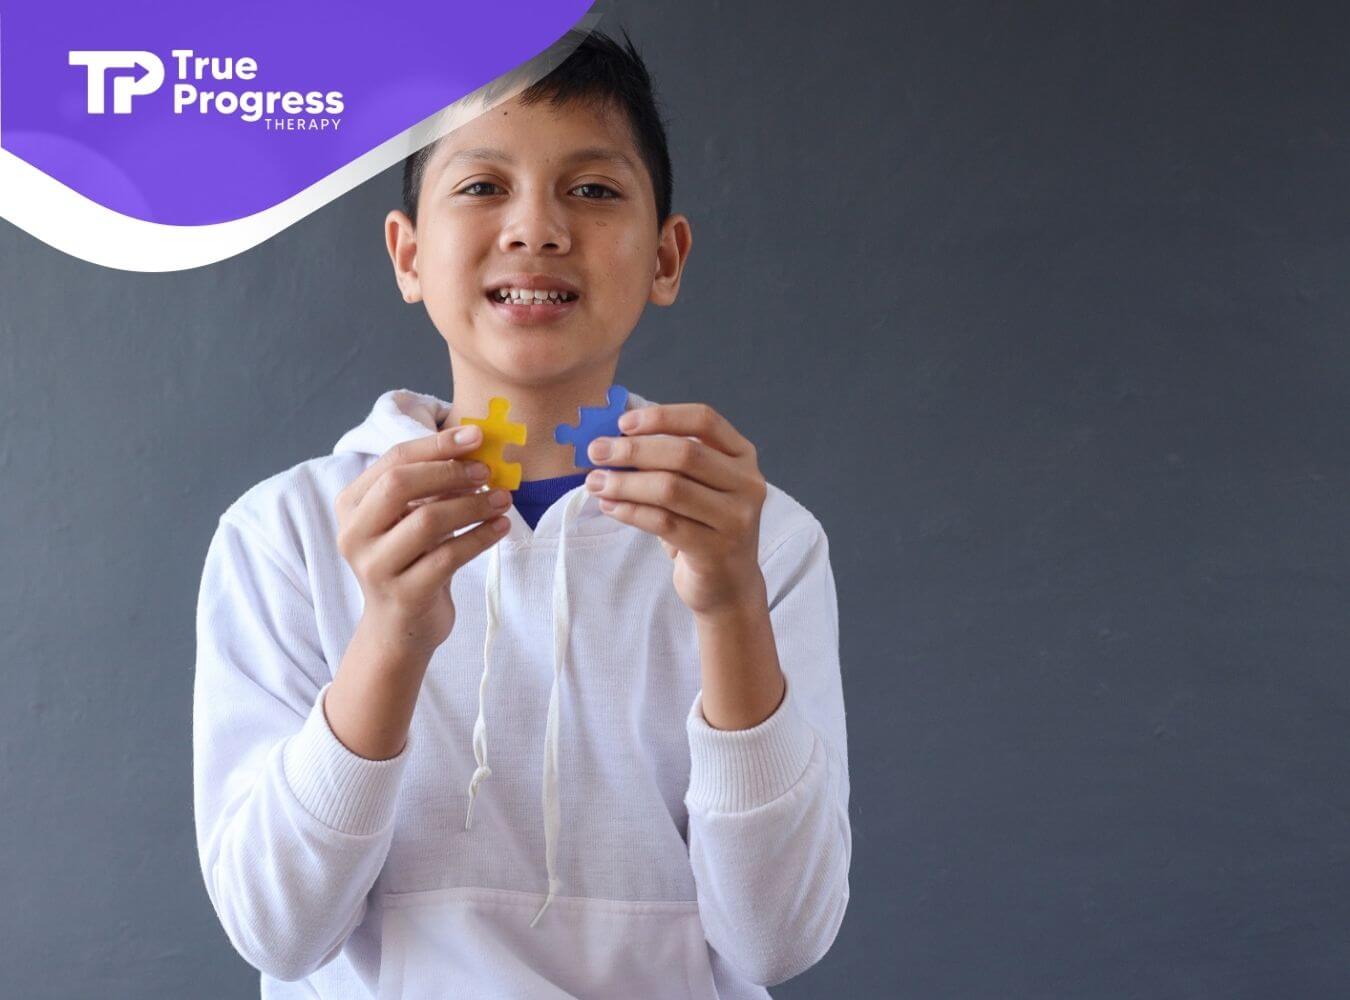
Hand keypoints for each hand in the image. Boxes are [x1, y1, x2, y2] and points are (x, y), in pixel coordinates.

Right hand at [335, 424, 512, 652]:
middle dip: (450, 472)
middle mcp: (354, 534)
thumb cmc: (411, 561)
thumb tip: (475, 446)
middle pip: (400, 485)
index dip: (437, 445)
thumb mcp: (410, 519)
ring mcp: (375, 567)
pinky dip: (480, 537)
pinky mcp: (403, 595)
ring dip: (472, 505)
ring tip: (502, 499)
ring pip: (427, 520)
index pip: (393, 460)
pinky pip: (448, 556)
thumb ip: (430, 485)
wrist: (400, 628)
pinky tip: (501, 527)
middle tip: (488, 472)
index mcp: (352, 505)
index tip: (476, 436)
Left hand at [585, 403, 767, 617]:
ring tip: (595, 482)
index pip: (704, 420)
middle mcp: (747, 483)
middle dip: (633, 450)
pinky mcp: (716, 550)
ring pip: (670, 489)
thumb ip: (668, 455)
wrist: (728, 584)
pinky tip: (609, 506)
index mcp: (742, 456)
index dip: (661, 417)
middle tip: (596, 451)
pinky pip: (664, 522)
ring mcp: (735, 518)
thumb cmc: (704, 524)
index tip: (622, 423)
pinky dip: (630, 511)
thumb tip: (616, 430)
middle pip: (684, 454)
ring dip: (625, 483)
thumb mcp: (698, 484)